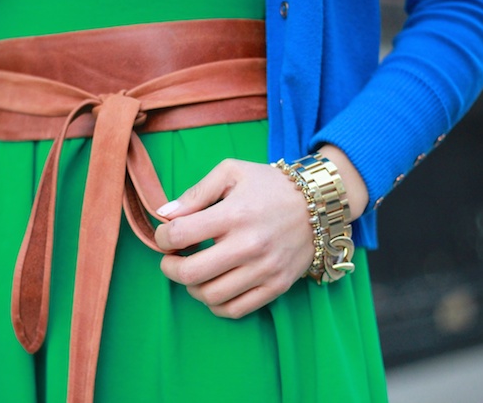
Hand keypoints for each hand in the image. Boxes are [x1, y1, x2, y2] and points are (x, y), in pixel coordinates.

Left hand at [154, 145, 367, 318]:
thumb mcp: (232, 172)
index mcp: (234, 213)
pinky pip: (235, 310)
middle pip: (190, 273)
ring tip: (193, 272)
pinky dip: (215, 304)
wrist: (319, 204)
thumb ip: (196, 192)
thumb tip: (164, 214)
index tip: (166, 234)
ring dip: (191, 287)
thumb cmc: (270, 185)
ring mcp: (264, 269)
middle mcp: (249, 245)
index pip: (180, 234)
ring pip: (210, 296)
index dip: (162, 236)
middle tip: (170, 259)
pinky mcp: (276, 286)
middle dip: (169, 268)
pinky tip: (213, 286)